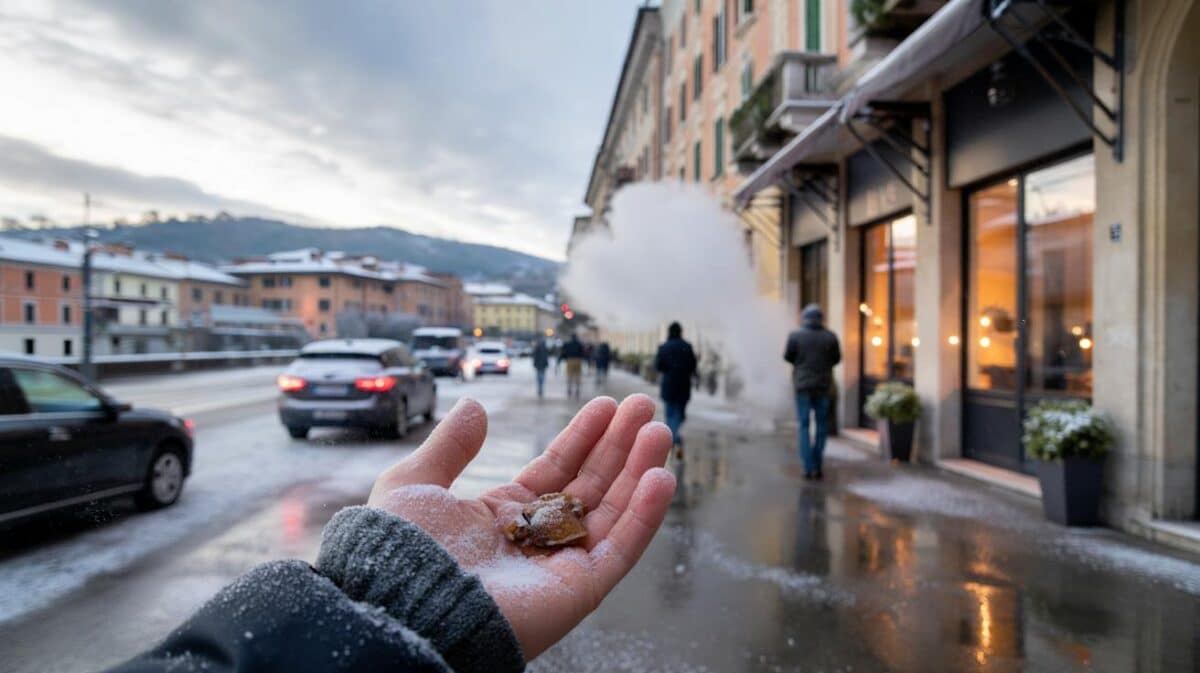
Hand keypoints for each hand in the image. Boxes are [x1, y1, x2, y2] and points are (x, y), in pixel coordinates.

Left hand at [367, 394, 675, 659]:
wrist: (405, 602)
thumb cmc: (401, 548)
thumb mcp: (416, 482)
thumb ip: (450, 446)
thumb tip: (475, 406)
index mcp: (503, 516)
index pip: (557, 469)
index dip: (583, 437)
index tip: (607, 405)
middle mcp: (537, 539)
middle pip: (592, 486)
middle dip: (619, 446)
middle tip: (645, 407)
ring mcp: (561, 564)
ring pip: (614, 512)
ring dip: (640, 471)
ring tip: (660, 430)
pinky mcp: (579, 589)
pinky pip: (621, 548)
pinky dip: (645, 515)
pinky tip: (660, 477)